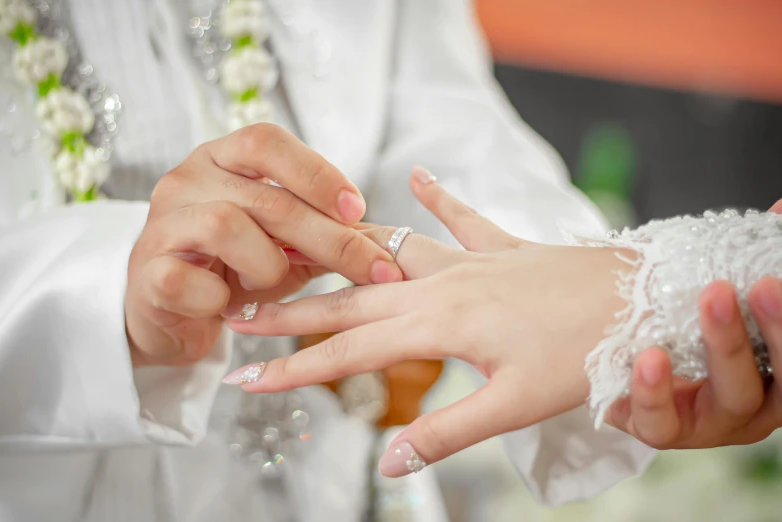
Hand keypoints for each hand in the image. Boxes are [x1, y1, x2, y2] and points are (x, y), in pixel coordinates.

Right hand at [126, 124, 400, 366]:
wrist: (171, 311)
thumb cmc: (233, 268)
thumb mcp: (283, 244)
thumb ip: (321, 233)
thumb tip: (384, 240)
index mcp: (221, 160)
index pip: (266, 142)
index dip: (316, 172)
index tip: (357, 209)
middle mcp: (186, 180)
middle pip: (266, 197)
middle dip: (328, 238)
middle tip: (373, 269)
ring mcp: (161, 223)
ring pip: (224, 225)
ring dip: (266, 263)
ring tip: (270, 281)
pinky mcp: (145, 272)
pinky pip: (186, 279)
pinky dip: (218, 297)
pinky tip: (226, 305)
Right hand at [224, 168, 627, 475]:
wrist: (641, 299)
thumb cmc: (585, 353)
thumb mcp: (516, 405)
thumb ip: (449, 431)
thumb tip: (390, 462)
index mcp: (439, 325)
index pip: (347, 351)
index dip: (294, 368)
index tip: (246, 376)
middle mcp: (442, 285)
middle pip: (349, 298)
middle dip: (292, 311)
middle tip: (241, 313)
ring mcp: (470, 261)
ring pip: (389, 253)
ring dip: (341, 256)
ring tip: (297, 249)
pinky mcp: (501, 248)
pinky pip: (462, 219)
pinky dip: (439, 199)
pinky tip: (419, 176)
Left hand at [607, 198, 781, 448]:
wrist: (630, 365)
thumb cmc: (689, 330)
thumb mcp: (724, 297)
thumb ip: (754, 260)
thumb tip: (780, 211)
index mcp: (778, 376)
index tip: (773, 279)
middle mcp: (755, 407)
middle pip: (776, 381)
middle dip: (766, 332)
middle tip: (740, 287)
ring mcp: (710, 424)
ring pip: (727, 402)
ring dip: (721, 350)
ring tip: (706, 304)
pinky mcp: (661, 430)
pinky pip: (659, 422)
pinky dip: (652, 393)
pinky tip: (647, 358)